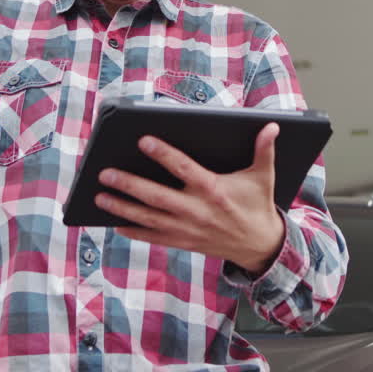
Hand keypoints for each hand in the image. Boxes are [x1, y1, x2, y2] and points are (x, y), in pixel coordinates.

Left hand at [96, 123, 285, 275]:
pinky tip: (114, 222)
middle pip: (157, 197)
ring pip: (149, 218)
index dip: (163, 154)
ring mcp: (188, 229)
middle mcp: (197, 210)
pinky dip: (134, 231)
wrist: (260, 246)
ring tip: (100, 196)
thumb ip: (264, 150)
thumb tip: (272, 126)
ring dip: (123, 208)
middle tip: (106, 172)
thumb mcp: (264, 176)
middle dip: (129, 184)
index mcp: (214, 190)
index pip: (183, 168)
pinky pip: (154, 238)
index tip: (143, 140)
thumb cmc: (258, 205)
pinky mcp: (185, 242)